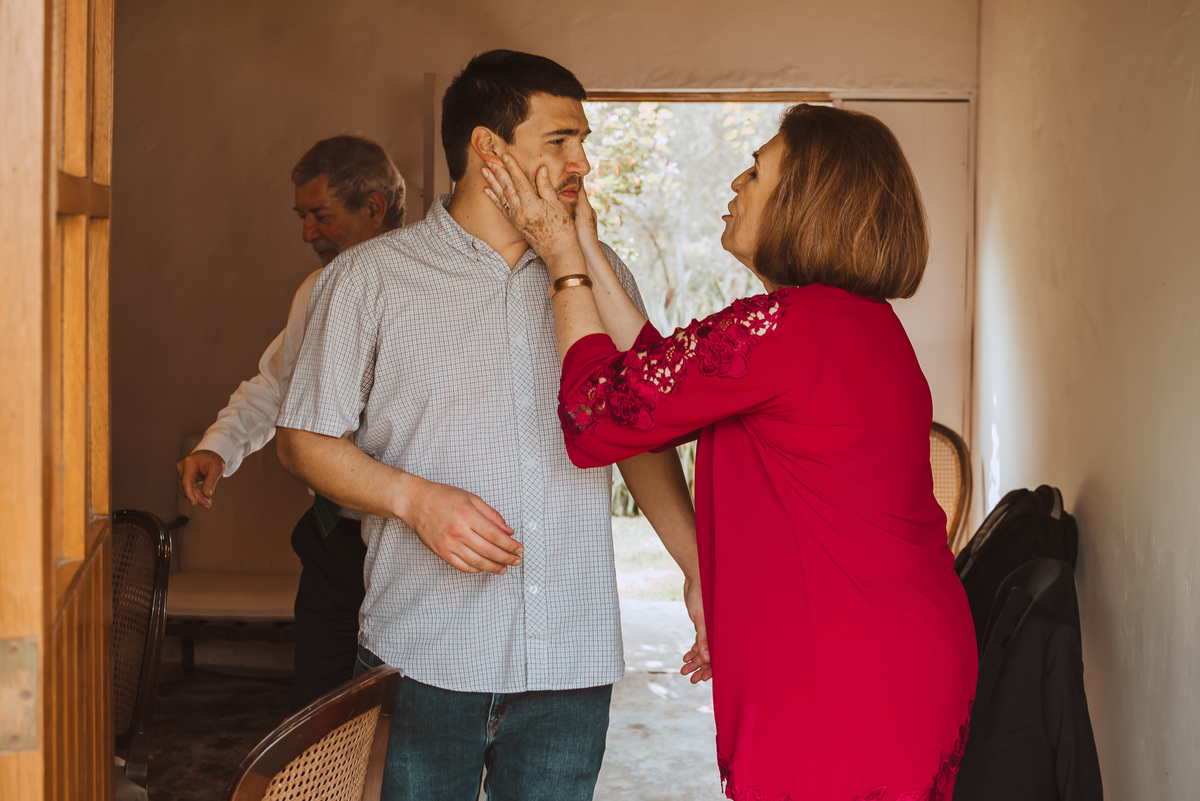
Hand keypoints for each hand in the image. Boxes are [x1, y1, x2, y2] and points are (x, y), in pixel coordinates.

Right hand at [177, 449, 225, 507]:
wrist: (209, 455)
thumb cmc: (213, 459)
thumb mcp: (217, 468)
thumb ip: (211, 481)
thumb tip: (207, 494)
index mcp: (190, 462)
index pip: (186, 481)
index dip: (190, 493)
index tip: (194, 503)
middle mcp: (182, 467)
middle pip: (186, 487)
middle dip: (196, 497)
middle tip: (208, 504)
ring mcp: (181, 472)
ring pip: (185, 489)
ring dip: (195, 497)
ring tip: (208, 502)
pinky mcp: (183, 477)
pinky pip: (187, 488)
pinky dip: (194, 494)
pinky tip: (204, 499)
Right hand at [400, 476, 523, 574]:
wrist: (415, 501)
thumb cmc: (443, 496)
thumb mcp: (471, 498)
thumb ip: (491, 515)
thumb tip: (508, 531)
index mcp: (468, 515)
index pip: (496, 536)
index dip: (510, 545)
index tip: (519, 548)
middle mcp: (459, 531)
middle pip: (489, 551)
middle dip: (507, 558)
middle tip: (517, 561)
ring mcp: (449, 544)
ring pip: (477, 562)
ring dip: (494, 567)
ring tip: (504, 568)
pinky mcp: (441, 552)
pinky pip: (462, 566)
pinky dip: (476, 569)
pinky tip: (484, 568)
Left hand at [481, 155, 578, 262]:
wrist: (558, 252)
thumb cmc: (562, 229)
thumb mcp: (557, 206)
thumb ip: (546, 187)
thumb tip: (540, 169)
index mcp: (532, 206)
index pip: (520, 182)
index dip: (512, 167)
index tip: (505, 155)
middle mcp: (520, 212)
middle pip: (507, 187)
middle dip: (498, 171)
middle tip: (489, 158)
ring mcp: (516, 218)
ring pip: (502, 196)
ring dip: (492, 182)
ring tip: (484, 170)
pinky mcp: (514, 224)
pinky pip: (502, 208)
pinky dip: (494, 198)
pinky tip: (487, 190)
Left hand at [680, 573, 711, 682]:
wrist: (697, 577)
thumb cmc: (702, 595)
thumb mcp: (701, 618)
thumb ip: (704, 638)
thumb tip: (706, 658)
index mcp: (722, 630)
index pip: (720, 655)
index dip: (712, 669)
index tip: (702, 679)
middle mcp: (719, 631)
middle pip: (712, 655)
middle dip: (701, 668)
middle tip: (690, 678)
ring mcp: (712, 628)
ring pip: (704, 650)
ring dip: (695, 661)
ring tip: (684, 670)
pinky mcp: (704, 624)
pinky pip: (700, 641)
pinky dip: (694, 650)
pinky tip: (686, 658)